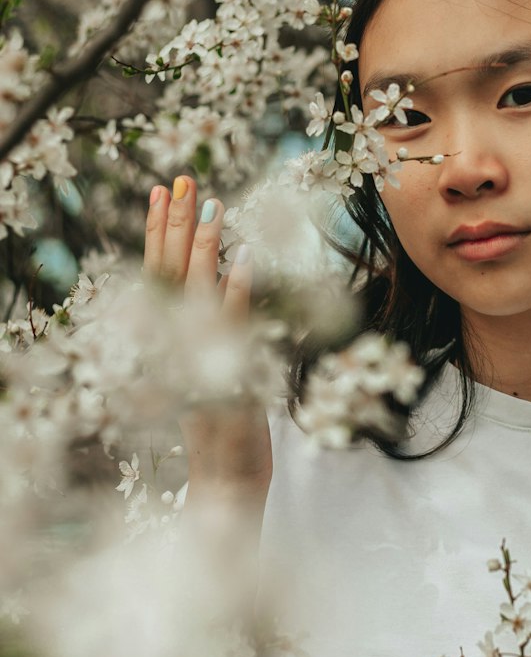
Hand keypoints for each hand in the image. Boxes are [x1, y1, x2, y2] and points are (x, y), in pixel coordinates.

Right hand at [143, 173, 271, 492]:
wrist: (225, 479)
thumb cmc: (225, 427)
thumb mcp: (216, 368)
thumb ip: (216, 328)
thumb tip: (226, 279)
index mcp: (171, 339)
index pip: (160, 273)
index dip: (160, 231)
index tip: (162, 190)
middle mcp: (178, 344)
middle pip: (170, 272)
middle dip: (175, 223)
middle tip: (178, 178)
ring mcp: (202, 357)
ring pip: (197, 291)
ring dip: (204, 245)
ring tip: (212, 203)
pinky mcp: (231, 371)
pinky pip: (234, 324)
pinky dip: (238, 288)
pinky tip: (245, 256)